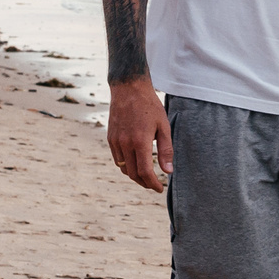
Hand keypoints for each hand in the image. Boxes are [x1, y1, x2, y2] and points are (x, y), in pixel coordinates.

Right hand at [107, 77, 173, 191]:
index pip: (145, 172)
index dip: (153, 184)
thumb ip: (166, 150)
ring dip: (134, 176)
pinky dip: (126, 165)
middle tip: (154, 184)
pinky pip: (117, 159)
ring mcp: (116, 141)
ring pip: (123, 168)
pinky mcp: (110, 138)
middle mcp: (125, 144)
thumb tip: (168, 171)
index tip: (160, 188)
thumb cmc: (150, 106)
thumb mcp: (163, 126)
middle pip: (133, 174)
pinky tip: (135, 163)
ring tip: (146, 176)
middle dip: (144, 183)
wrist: (128, 89)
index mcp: (140, 142)